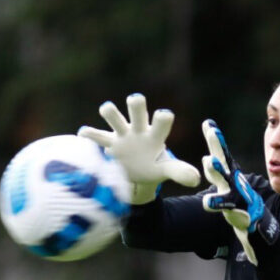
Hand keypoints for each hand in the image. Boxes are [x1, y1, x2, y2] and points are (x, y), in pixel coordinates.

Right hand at [78, 93, 199, 203]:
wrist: (135, 172)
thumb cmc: (153, 166)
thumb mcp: (166, 169)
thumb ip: (180, 172)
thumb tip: (196, 179)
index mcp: (155, 134)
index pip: (161, 120)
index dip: (162, 117)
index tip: (163, 115)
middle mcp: (138, 129)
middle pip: (136, 108)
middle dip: (136, 103)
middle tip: (135, 100)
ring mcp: (121, 135)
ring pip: (113, 116)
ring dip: (110, 111)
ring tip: (107, 110)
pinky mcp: (107, 144)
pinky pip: (96, 136)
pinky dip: (89, 135)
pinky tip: (83, 135)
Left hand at [200, 119, 276, 264]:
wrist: (261, 229)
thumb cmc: (242, 206)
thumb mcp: (229, 189)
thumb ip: (219, 172)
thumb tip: (208, 156)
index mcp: (231, 177)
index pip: (222, 155)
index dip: (215, 139)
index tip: (208, 123)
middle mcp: (235, 184)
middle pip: (224, 162)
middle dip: (218, 147)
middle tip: (211, 132)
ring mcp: (238, 197)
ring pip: (226, 181)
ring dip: (218, 171)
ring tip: (208, 160)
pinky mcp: (240, 214)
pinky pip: (229, 208)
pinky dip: (220, 204)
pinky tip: (208, 202)